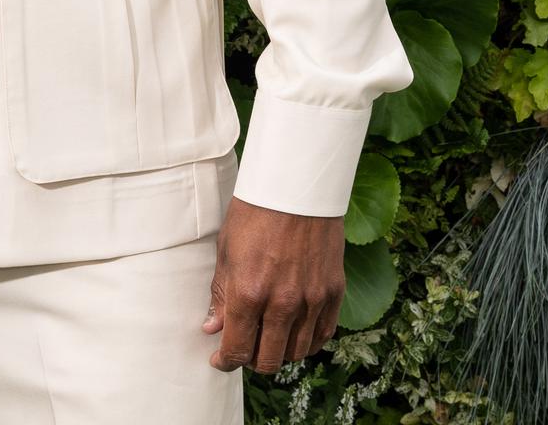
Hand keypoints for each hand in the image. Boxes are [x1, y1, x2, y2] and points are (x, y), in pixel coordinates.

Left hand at [202, 199, 345, 373]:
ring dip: (280, 353)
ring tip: (269, 341)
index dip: (226, 362)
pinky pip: (323, 335)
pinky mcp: (333, 292)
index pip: (238, 350)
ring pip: (297, 353)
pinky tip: (295, 336)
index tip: (221, 360)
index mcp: (249, 293)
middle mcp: (283, 303)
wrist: (296, 186)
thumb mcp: (227, 252)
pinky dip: (308, 342)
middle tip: (244, 350)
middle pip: (269, 360)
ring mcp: (312, 300)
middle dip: (251, 361)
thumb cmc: (255, 213)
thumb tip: (214, 329)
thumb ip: (222, 296)